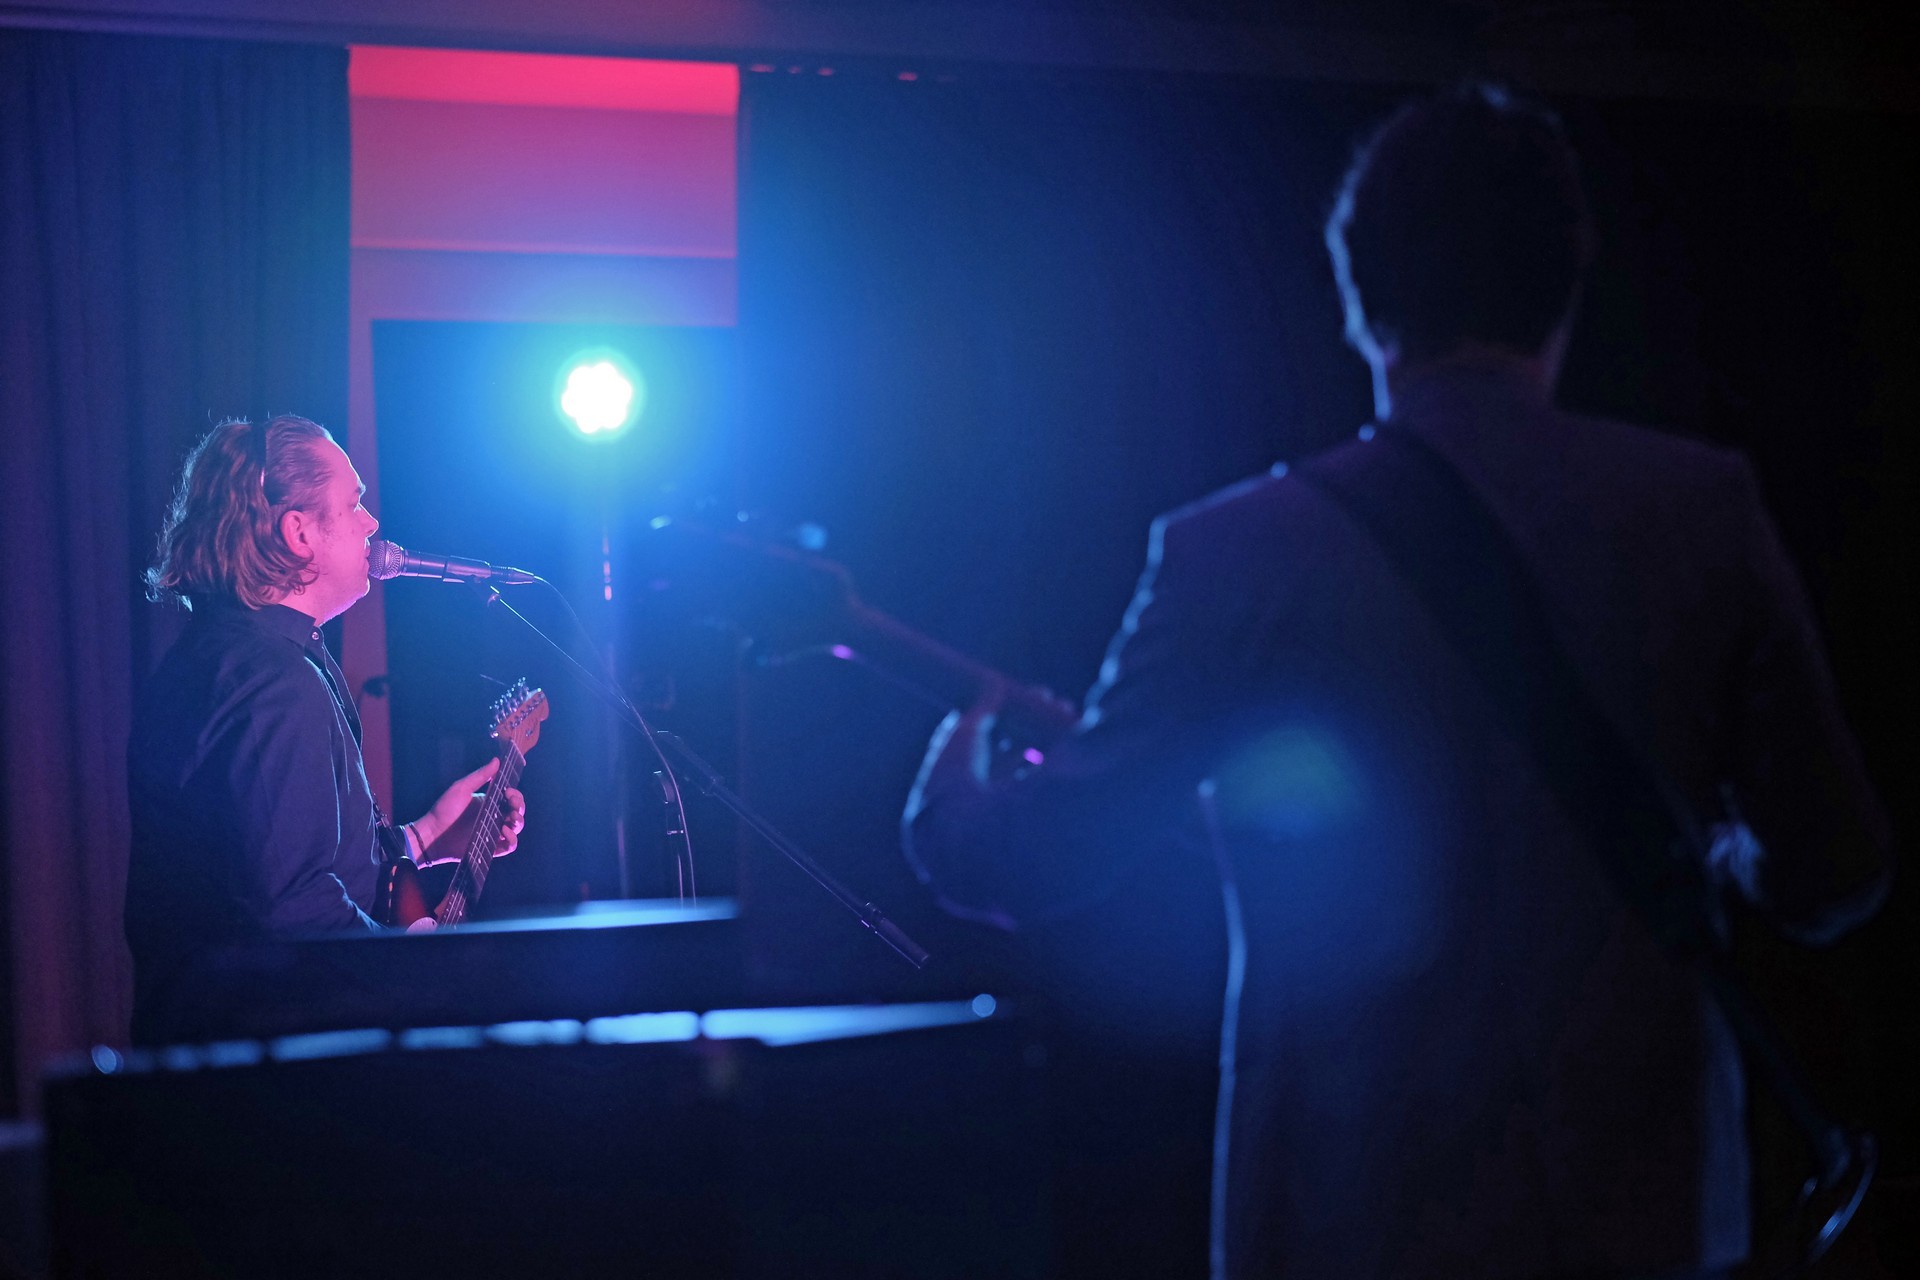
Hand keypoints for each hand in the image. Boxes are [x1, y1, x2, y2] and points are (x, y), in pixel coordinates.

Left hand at [411, 757, 525, 867]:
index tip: (508, 792)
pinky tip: (504, 832)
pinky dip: (512, 840)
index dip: (515, 795)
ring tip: (511, 819)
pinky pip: (510, 846)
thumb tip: (497, 760)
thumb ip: (480, 776)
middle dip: (520, 806)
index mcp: (490, 803)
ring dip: (519, 823)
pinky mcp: (491, 848)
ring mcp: (493, 833)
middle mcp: (494, 818)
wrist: (433, 834)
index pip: (512, 798)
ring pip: (517, 828)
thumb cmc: (444, 809)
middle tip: (512, 804)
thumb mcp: (461, 788)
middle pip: (518, 812)